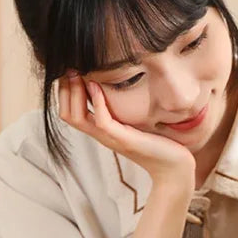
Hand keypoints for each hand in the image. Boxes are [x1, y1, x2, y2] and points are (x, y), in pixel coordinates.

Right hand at [58, 71, 194, 189]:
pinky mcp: (124, 140)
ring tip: (77, 74)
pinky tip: (96, 85)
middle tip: (69, 68)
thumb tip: (122, 87)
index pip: (70, 113)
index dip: (65, 92)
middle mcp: (102, 135)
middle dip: (64, 90)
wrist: (174, 168)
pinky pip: (102, 120)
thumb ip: (126, 109)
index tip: (70, 71)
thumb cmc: (159, 144)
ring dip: (74, 93)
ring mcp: (111, 138)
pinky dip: (96, 101)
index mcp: (102, 131)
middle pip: (67, 114)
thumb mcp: (137, 122)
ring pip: (77, 117)